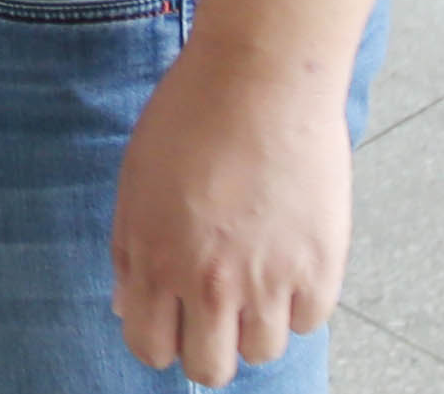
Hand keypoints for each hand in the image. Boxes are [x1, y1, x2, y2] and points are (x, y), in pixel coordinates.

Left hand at [111, 40, 351, 384]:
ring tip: (256, 273)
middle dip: (209, 347)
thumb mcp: (136, 181)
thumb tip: (126, 304)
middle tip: (217, 314)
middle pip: (209, 368)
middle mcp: (207, 281)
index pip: (149, 347)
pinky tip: (288, 257)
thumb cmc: (192, 116)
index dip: (159, 341)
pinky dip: (299, 299)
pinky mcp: (318, 267)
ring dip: (257, 323)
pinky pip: (307, 320)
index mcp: (153, 259)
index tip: (173, 323)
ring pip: (262, 351)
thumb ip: (130, 251)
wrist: (260, 78)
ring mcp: (266, 279)